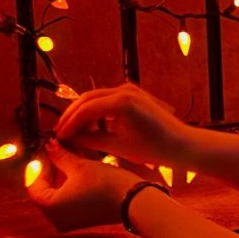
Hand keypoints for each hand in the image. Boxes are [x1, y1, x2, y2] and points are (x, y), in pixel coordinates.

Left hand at [27, 140, 138, 231]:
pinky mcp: (81, 219)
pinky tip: (78, 167)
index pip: (34, 183)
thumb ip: (60, 156)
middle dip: (51, 168)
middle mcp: (56, 219)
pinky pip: (68, 200)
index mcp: (50, 207)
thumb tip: (49, 145)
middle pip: (45, 190)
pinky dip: (70, 184)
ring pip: (57, 194)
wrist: (133, 200)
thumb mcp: (79, 165)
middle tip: (57, 149)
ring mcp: (69, 221)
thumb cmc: (105, 183)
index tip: (46, 149)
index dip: (39, 164)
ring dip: (61, 174)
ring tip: (69, 154)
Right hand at [54, 83, 193, 165]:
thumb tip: (68, 140)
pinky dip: (97, 112)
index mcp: (121, 102)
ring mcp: (130, 90)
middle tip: (60, 132)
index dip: (69, 124)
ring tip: (74, 132)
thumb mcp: (117, 146)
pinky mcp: (134, 95)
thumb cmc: (153, 147)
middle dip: (72, 116)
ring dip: (84, 113)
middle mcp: (124, 90)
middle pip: (87, 99)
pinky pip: (108, 100)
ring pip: (97, 98)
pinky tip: (91, 127)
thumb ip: (90, 140)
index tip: (58, 136)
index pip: (85, 109)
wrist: (180, 144)